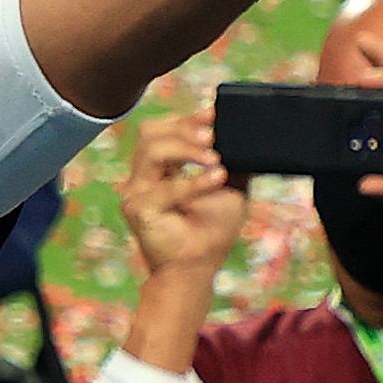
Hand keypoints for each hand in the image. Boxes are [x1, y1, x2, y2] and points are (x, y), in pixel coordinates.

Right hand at [119, 109, 245, 276]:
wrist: (197, 269)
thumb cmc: (211, 231)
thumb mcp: (230, 186)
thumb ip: (231, 159)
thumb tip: (246, 133)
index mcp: (160, 168)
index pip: (164, 130)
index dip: (187, 118)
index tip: (214, 114)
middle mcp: (143, 177)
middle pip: (151, 131)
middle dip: (184, 128)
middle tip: (212, 136)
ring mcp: (136, 192)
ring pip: (152, 150)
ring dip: (187, 149)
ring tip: (214, 159)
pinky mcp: (138, 209)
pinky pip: (165, 188)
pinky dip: (194, 182)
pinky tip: (217, 177)